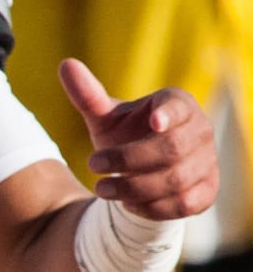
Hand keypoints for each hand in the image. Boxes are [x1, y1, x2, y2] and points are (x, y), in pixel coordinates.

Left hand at [65, 60, 216, 220]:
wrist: (144, 171)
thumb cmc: (125, 135)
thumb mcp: (105, 118)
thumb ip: (87, 95)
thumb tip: (65, 64)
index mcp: (177, 105)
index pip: (178, 106)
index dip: (168, 113)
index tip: (152, 120)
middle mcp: (199, 131)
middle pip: (171, 148)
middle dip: (127, 160)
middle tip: (92, 165)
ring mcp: (207, 162)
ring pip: (174, 180)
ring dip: (132, 187)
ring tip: (101, 189)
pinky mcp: (206, 191)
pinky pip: (182, 204)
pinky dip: (151, 207)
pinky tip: (127, 204)